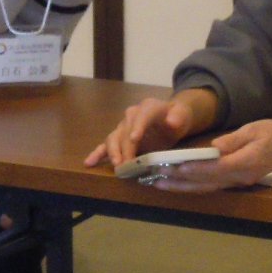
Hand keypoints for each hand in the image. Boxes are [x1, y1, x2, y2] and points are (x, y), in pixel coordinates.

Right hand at [85, 88, 218, 168]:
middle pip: (125, 131)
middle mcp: (132, 115)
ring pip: (113, 138)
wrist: (172, 119)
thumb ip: (179, 117)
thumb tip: (172, 121)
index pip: (141, 115)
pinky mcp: (120, 138)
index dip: (137, 126)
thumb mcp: (183, 115)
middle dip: (124, 148)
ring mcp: (123, 127)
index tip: (134, 139)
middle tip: (126, 163)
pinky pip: (106, 145)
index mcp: (147, 107)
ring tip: (116, 165)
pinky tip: (88, 163)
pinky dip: (97, 154)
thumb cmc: (177, 117)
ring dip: (112, 152)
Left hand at [149, 119, 271, 192]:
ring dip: (181, 187)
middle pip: (206, 182)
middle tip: (156, 176)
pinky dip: (191, 187)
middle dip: (180, 180)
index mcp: (245, 162)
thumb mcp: (256, 129)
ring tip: (158, 183)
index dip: (196, 168)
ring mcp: (236, 183)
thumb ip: (235, 139)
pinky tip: (175, 184)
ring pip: (205, 188)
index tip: (177, 166)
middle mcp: (239, 177)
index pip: (217, 167)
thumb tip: (215, 146)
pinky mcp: (233, 183)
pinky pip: (209, 187)